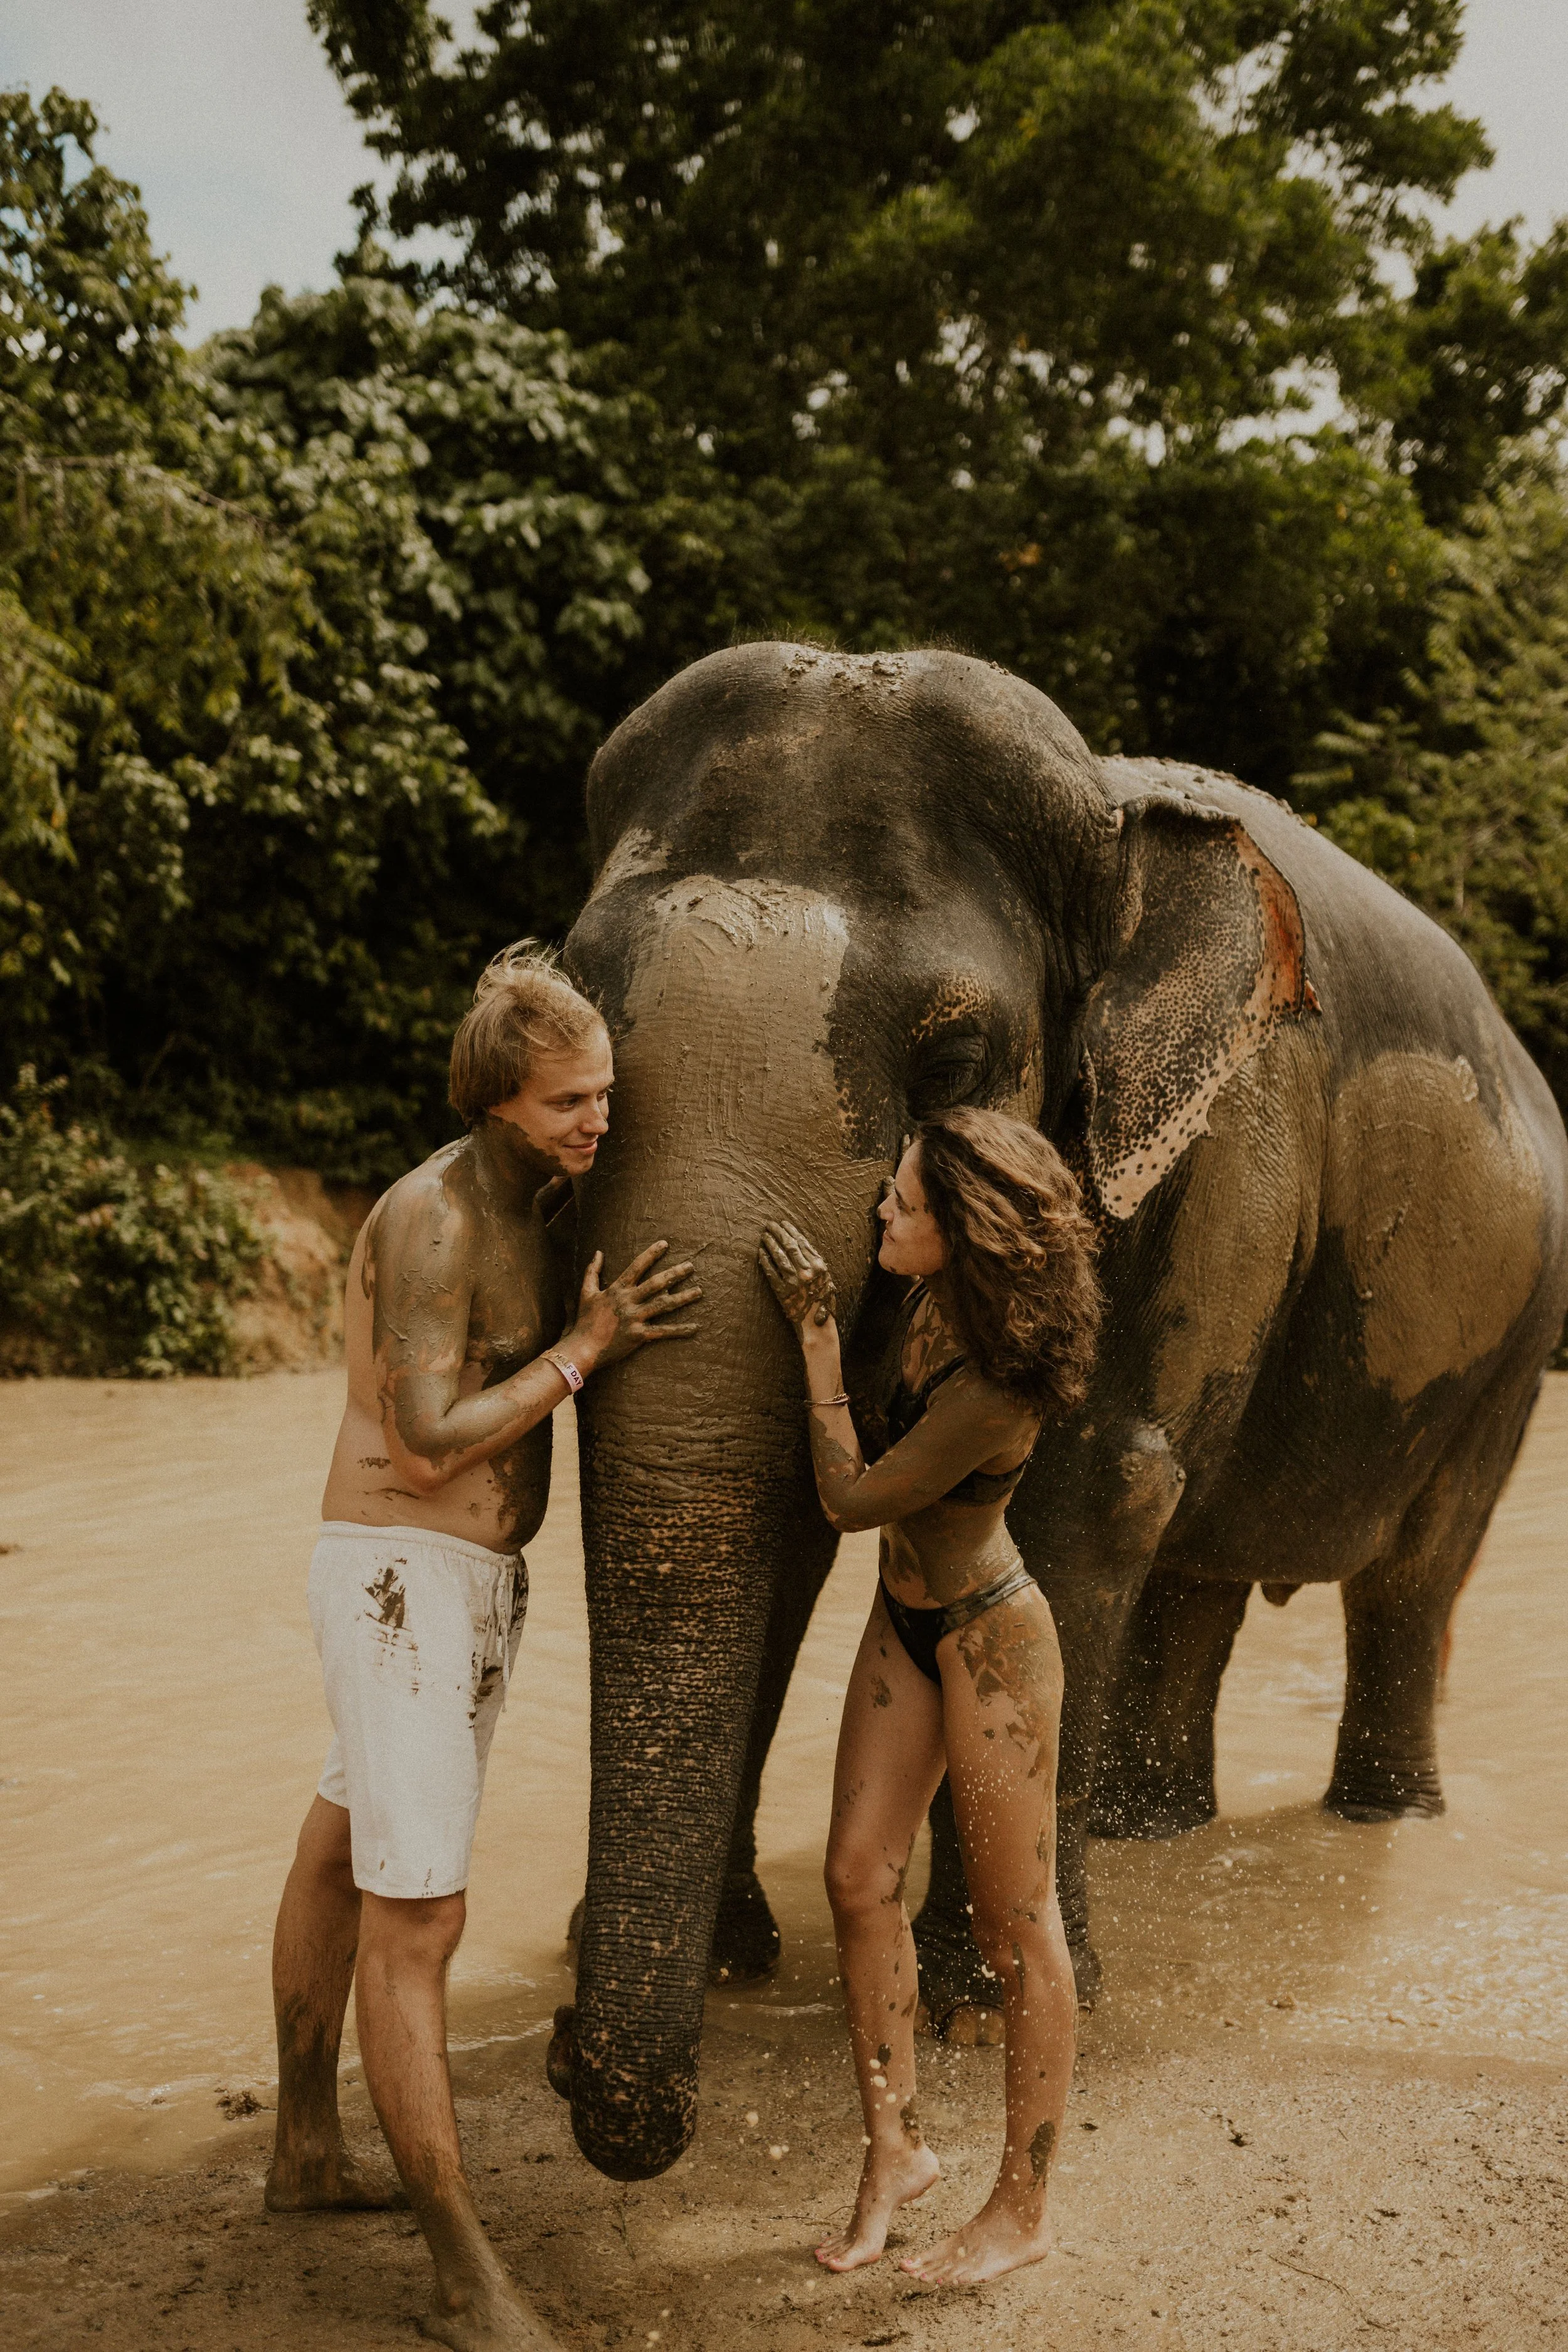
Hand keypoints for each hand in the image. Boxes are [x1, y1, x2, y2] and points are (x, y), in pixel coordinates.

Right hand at [564, 1241, 701, 1368]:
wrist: (582, 1348)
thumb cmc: (584, 1321)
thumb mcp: (586, 1292)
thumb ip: (592, 1271)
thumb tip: (598, 1252)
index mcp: (617, 1289)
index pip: (637, 1266)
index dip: (651, 1254)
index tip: (665, 1244)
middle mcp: (628, 1301)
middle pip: (656, 1283)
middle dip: (675, 1273)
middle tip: (691, 1266)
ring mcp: (635, 1318)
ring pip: (664, 1305)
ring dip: (683, 1298)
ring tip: (699, 1291)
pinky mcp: (639, 1336)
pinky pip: (663, 1331)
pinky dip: (680, 1330)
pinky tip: (695, 1327)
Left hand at [758, 1220, 837, 1333]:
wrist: (817, 1325)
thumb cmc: (823, 1302)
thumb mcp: (826, 1280)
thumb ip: (816, 1264)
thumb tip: (802, 1246)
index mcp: (819, 1266)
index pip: (802, 1242)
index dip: (791, 1231)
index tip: (783, 1223)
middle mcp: (807, 1271)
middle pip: (789, 1246)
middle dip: (778, 1232)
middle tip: (769, 1224)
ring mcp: (794, 1281)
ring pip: (779, 1256)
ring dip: (770, 1243)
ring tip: (763, 1236)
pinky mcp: (782, 1291)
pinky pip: (771, 1272)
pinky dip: (765, 1260)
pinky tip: (760, 1253)